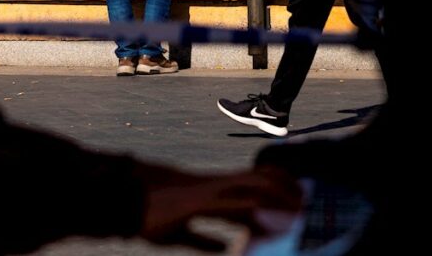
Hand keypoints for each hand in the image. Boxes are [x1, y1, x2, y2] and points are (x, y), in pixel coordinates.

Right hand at [140, 165, 300, 251]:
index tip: (296, 197)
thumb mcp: (182, 233)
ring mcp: (208, 190)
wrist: (125, 200)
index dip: (275, 189)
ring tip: (297, 204)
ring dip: (276, 194)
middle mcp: (215, 186)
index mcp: (212, 192)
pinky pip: (230, 201)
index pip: (251, 185)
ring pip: (250, 186)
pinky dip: (251, 206)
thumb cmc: (151, 214)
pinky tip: (266, 211)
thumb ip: (204, 240)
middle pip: (258, 181)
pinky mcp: (199, 200)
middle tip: (306, 199)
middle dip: (284, 188)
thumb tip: (224, 250)